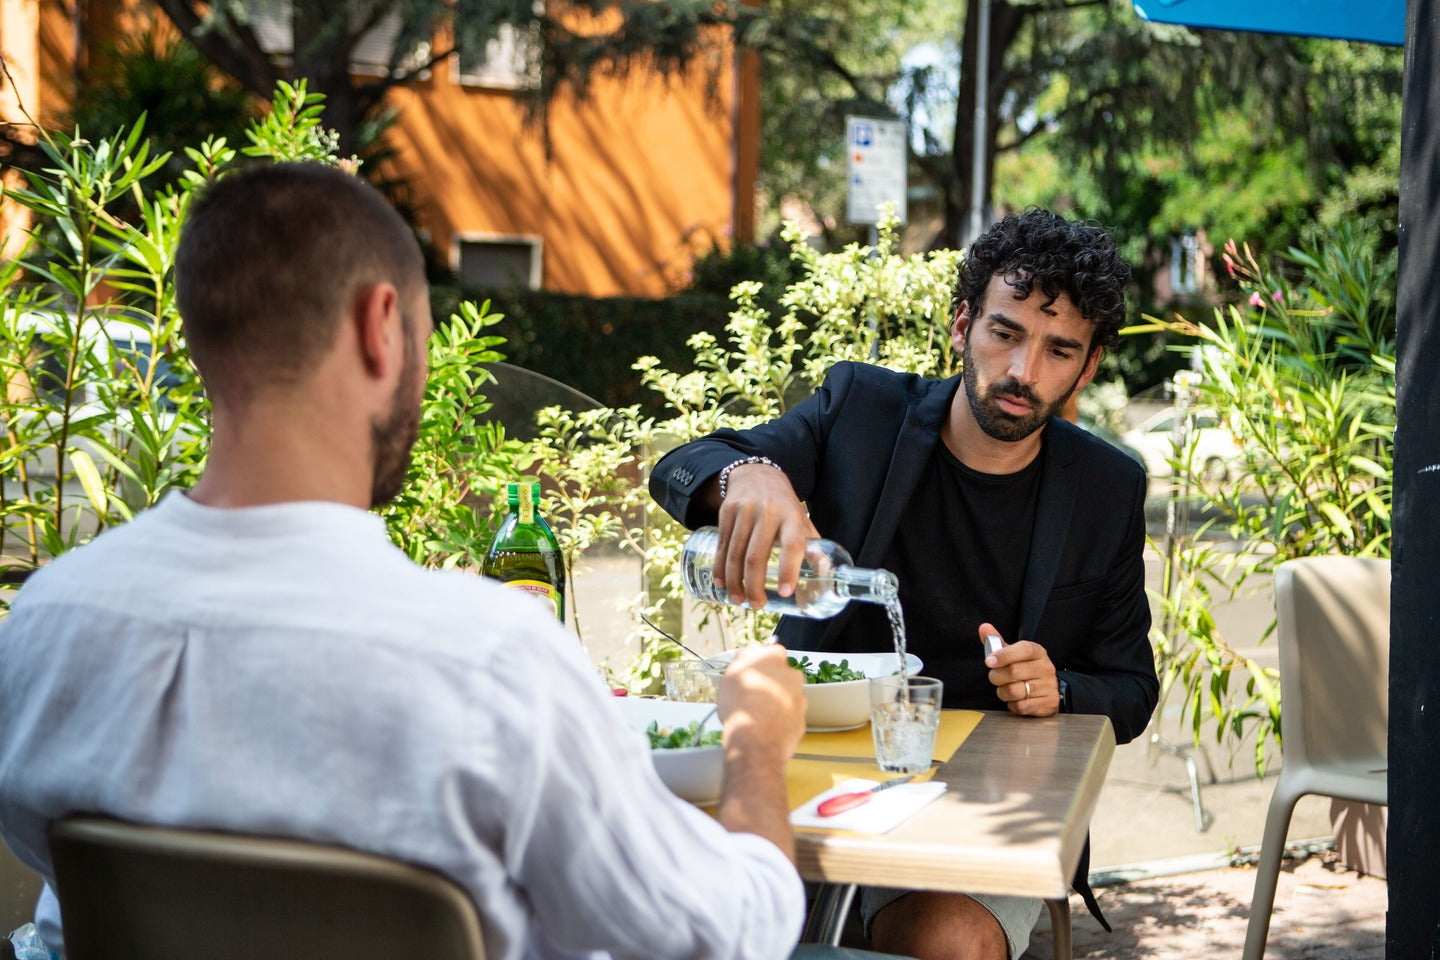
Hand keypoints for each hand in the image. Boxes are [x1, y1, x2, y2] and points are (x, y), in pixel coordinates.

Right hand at [713, 464, 817, 608]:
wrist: (757, 474)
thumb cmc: (784, 506)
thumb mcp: (802, 521)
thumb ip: (814, 548)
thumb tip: (828, 577)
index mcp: (791, 516)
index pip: (792, 544)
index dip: (789, 569)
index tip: (784, 592)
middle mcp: (767, 512)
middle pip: (756, 556)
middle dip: (754, 585)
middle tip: (757, 605)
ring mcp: (744, 510)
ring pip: (735, 553)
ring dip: (734, 581)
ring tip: (738, 600)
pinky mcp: (726, 511)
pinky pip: (722, 545)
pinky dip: (720, 568)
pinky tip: (721, 583)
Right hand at [717, 643, 806, 760]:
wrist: (755, 742)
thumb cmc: (741, 707)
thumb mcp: (732, 673)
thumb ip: (745, 656)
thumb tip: (752, 649)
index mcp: (775, 658)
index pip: (770, 652)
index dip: (758, 663)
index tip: (750, 673)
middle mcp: (792, 675)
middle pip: (780, 674)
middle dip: (768, 682)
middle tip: (750, 695)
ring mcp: (799, 697)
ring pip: (784, 694)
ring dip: (774, 700)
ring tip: (756, 714)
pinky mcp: (801, 719)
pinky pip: (789, 714)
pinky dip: (780, 718)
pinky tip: (765, 725)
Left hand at [979, 622, 1059, 717]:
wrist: (1048, 689)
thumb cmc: (1027, 668)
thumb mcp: (1014, 653)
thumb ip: (998, 642)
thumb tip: (984, 628)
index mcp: (1038, 652)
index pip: (1023, 649)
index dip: (1004, 655)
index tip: (989, 661)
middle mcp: (1046, 668)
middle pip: (1014, 671)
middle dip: (997, 676)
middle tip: (995, 677)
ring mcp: (1049, 686)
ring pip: (1014, 691)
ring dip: (1003, 692)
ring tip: (1006, 688)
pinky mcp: (1048, 704)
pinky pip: (1020, 706)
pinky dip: (1012, 705)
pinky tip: (1015, 699)